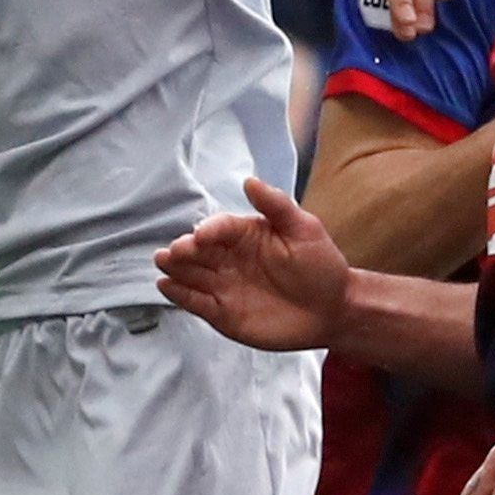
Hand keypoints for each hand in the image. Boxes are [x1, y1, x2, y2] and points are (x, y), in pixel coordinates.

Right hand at [157, 174, 351, 348]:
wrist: (332, 310)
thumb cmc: (321, 266)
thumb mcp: (304, 230)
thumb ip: (277, 206)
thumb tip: (250, 181)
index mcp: (245, 234)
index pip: (221, 228)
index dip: (211, 230)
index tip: (202, 235)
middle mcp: (229, 258)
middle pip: (200, 251)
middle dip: (185, 249)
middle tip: (174, 250)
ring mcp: (223, 285)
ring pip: (192, 275)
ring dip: (176, 269)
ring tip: (163, 262)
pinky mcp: (221, 312)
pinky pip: (196, 302)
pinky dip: (180, 295)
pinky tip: (166, 285)